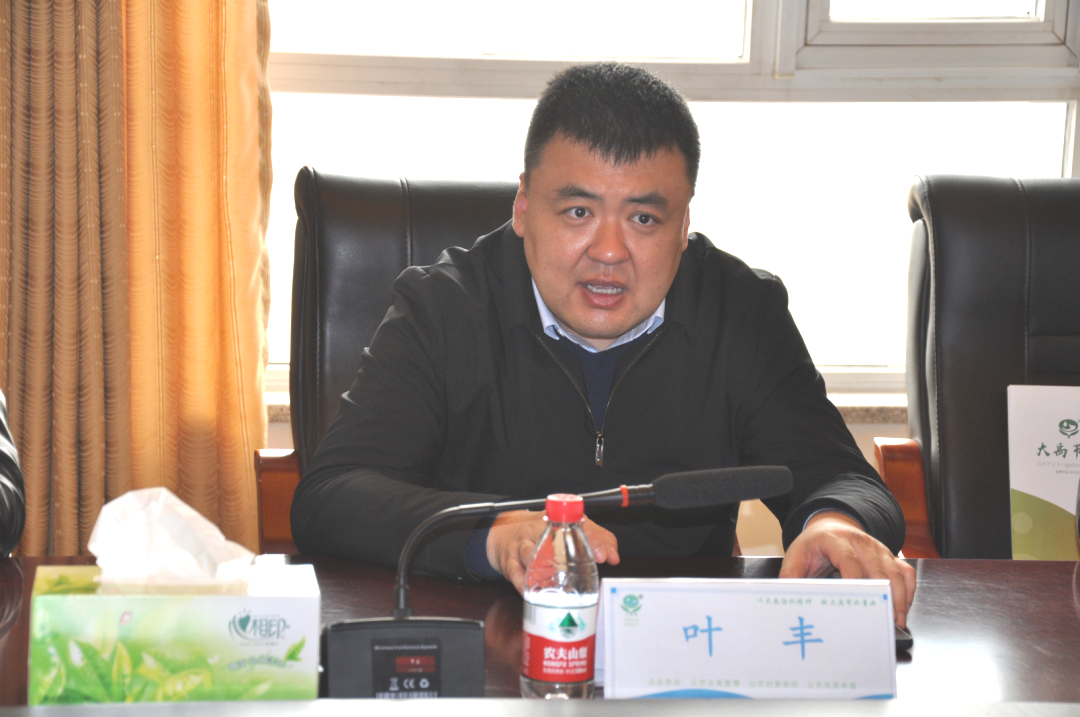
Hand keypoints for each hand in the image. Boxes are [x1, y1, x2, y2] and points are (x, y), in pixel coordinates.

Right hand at [486, 510, 619, 593]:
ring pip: (529, 552)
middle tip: (584, 570)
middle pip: (553, 536)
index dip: (593, 539)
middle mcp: (538, 527)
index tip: (603, 556)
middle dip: (569, 554)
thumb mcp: (568, 530)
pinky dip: (524, 584)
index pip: (579, 524)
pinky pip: (515, 572)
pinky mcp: (508, 559)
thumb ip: (595, 539)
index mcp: (557, 519)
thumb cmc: (542, 533)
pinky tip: (534, 593)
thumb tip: (614, 557)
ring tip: (559, 585)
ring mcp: (521, 543)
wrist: (504, 533)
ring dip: (543, 568)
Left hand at [779, 512, 916, 627]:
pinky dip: (908, 590)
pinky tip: (903, 608)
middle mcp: (860, 541)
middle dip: (882, 594)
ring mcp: (878, 548)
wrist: (830, 526)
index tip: (859, 601)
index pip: (848, 560)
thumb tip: (787, 599)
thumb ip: (790, 577)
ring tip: (896, 620)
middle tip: (883, 620)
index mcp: (834, 540)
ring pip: (895, 571)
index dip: (855, 580)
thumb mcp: (796, 557)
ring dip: (899, 596)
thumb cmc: (813, 546)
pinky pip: (906, 571)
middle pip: (877, 567)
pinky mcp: (890, 555)